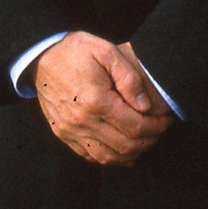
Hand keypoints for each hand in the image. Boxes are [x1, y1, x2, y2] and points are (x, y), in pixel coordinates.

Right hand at [33, 31, 172, 167]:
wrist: (41, 56)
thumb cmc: (76, 51)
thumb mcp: (106, 51)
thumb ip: (129, 78)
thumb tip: (145, 106)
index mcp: (96, 101)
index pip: (135, 127)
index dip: (156, 127)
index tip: (166, 120)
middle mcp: (82, 121)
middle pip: (125, 146)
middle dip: (149, 141)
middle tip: (159, 130)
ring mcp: (70, 131)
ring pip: (108, 157)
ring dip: (131, 153)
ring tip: (145, 140)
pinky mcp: (62, 133)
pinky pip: (89, 155)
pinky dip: (109, 157)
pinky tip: (122, 149)